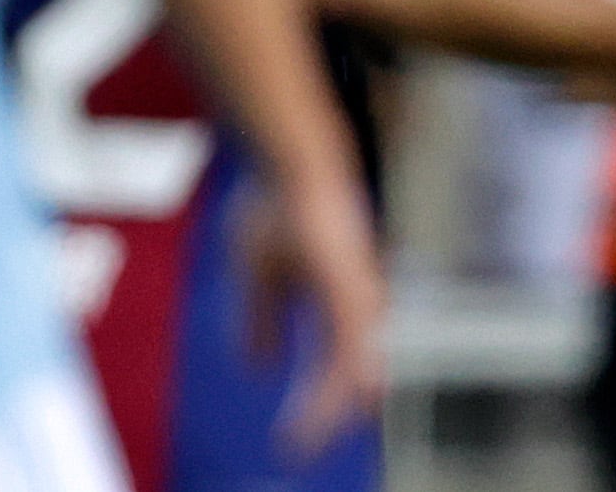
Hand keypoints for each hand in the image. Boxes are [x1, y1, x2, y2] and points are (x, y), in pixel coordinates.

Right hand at [239, 166, 387, 458]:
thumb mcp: (258, 277)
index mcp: (336, 303)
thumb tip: (263, 369)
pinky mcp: (351, 275)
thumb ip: (262, 320)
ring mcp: (356, 287)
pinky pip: (356, 330)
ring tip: (317, 437)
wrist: (287, 161)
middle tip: (299, 452)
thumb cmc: (276, 206)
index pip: (329, 369)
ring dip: (335, 401)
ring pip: (356, 358)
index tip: (292, 444)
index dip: (315, 406)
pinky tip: (357, 391)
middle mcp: (354, 299)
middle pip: (349, 371)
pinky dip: (354, 364)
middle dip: (325, 416)